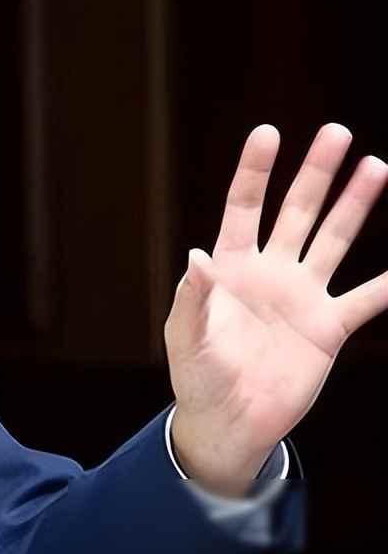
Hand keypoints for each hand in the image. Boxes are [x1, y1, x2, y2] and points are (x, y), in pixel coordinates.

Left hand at [165, 123, 387, 495]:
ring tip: (376, 166)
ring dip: (354, 205)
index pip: (244, 206)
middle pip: (296, 211)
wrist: (228, 420)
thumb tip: (197, 257)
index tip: (269, 132)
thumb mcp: (185, 335)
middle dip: (316, 173)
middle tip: (337, 133)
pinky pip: (366, 300)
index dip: (255, 170)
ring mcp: (301, 296)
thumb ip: (193, 297)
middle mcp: (269, 271)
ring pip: (333, 240)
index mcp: (229, 265)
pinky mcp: (327, 328)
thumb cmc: (196, 373)